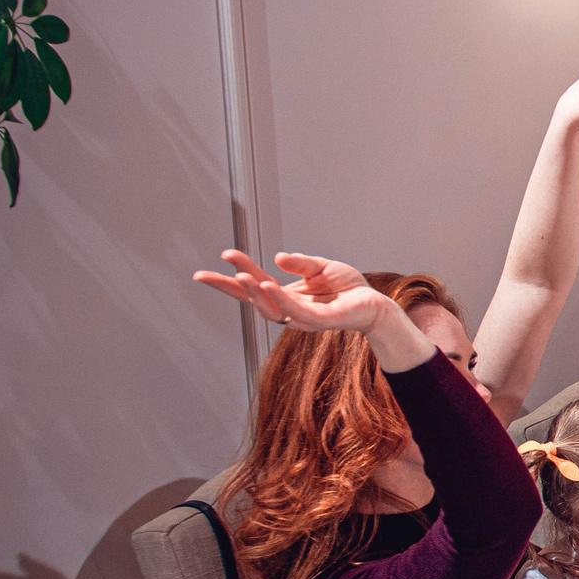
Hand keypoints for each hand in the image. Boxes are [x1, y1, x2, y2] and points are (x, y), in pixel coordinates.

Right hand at [193, 250, 392, 332]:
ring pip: (270, 308)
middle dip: (230, 287)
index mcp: (284, 297)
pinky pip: (294, 311)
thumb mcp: (320, 267)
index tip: (203, 271)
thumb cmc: (347, 288)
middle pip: (252, 299)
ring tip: (240, 275)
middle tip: (205, 274)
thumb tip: (277, 257)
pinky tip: (268, 284)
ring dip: (253, 291)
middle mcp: (288, 310)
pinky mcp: (319, 321)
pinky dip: (280, 299)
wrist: (374, 304)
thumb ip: (300, 262)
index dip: (228, 280)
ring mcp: (301, 318)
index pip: (251, 288)